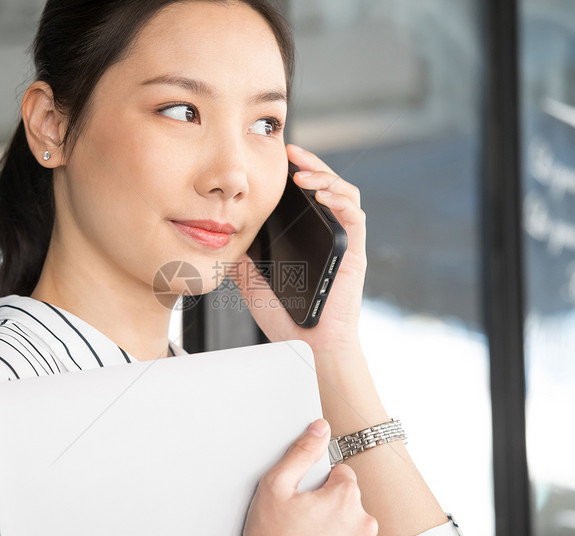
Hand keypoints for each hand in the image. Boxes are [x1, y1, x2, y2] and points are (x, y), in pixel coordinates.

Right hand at [230, 419, 378, 535]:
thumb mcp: (276, 486)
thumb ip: (301, 452)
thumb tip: (320, 428)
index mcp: (346, 498)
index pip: (342, 474)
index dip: (319, 483)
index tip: (304, 498)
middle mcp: (363, 524)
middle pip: (349, 502)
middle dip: (329, 506)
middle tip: (302, 520)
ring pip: (353, 527)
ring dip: (337, 530)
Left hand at [232, 144, 367, 354]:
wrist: (309, 347)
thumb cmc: (287, 319)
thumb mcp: (252, 283)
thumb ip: (241, 260)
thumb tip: (219, 237)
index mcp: (308, 239)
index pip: (305, 196)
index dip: (294, 172)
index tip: (274, 157)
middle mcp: (327, 235)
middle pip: (326, 186)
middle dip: (310, 163)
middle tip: (289, 150)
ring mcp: (342, 242)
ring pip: (344, 193)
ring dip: (325, 176)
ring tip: (301, 172)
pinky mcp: (354, 252)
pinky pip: (354, 216)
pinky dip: (340, 198)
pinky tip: (321, 193)